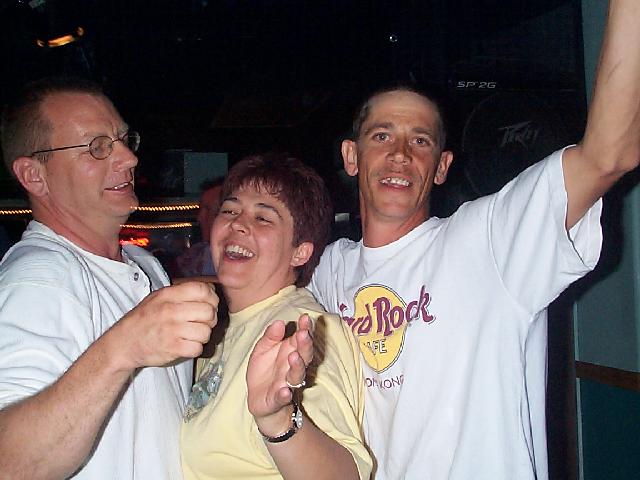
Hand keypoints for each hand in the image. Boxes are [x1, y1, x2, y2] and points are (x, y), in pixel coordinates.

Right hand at [109, 281, 217, 369]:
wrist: (124, 343)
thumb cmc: (145, 319)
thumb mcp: (158, 298)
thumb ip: (183, 292)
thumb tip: (211, 290)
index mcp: (168, 295)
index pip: (202, 289)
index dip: (211, 298)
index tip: (209, 304)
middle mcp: (170, 310)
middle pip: (208, 311)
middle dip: (210, 319)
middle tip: (202, 323)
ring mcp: (171, 330)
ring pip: (206, 331)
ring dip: (203, 335)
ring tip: (193, 335)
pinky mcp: (172, 348)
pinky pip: (197, 348)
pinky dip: (195, 348)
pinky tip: (186, 345)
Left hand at [246, 314, 313, 436]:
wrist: (258, 399)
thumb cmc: (265, 370)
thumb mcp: (263, 349)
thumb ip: (271, 336)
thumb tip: (279, 322)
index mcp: (291, 351)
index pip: (301, 339)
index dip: (305, 328)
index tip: (305, 318)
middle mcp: (293, 367)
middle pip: (304, 355)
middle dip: (305, 345)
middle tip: (303, 334)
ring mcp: (287, 383)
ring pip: (296, 375)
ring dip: (297, 366)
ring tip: (294, 356)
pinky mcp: (278, 399)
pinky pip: (282, 397)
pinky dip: (284, 395)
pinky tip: (284, 391)